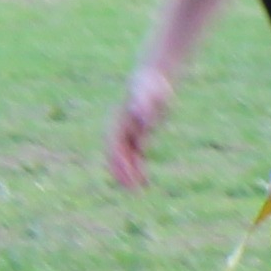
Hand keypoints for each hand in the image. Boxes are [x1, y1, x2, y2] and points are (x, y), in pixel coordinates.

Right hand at [103, 70, 170, 189]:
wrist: (155, 79)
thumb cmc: (153, 85)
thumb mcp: (150, 94)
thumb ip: (144, 106)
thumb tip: (140, 116)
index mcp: (118, 123)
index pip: (114, 148)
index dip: (119, 164)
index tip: (127, 178)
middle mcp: (120, 130)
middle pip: (117, 157)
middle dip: (122, 174)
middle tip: (131, 191)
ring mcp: (128, 133)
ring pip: (126, 159)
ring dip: (130, 174)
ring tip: (139, 191)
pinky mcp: (139, 134)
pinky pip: (135, 156)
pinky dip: (138, 168)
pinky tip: (145, 181)